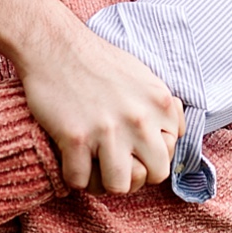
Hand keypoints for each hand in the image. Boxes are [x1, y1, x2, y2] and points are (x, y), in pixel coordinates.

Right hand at [16, 19, 184, 193]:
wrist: (57, 46)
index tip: (135, 152)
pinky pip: (80, 181)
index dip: (152, 158)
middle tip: (117, 166)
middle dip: (136, 177)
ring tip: (95, 169)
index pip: (171, 154)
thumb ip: (164, 108)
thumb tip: (175, 135)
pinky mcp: (75, 138)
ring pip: (120, 186)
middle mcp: (139, 119)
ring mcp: (107, 131)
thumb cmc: (100, 62)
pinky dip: (75, 178)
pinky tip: (72, 162)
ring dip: (105, 183)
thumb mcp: (146, 78)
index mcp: (160, 104)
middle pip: (154, 176)